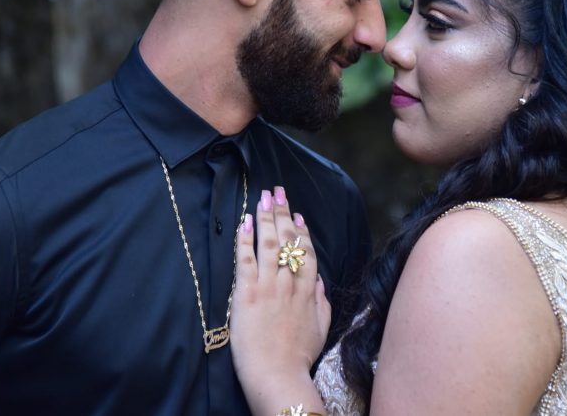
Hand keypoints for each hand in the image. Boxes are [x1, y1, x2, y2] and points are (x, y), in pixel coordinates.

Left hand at [230, 186, 330, 413]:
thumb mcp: (321, 329)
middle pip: (288, 240)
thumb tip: (320, 282)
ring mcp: (268, 286)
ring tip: (263, 196)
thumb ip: (321, 303)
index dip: (301, 231)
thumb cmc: (299, 358)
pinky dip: (245, 238)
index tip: (298, 214)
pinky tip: (244, 221)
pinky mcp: (247, 293)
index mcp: (308, 291)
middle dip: (283, 212)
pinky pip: (245, 259)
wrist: (278, 375)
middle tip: (278, 191)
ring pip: (269, 243)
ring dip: (266, 217)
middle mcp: (289, 283)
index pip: (306, 252)